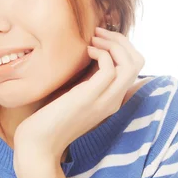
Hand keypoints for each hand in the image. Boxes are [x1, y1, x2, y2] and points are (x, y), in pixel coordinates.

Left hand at [13, 26, 144, 166]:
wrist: (39, 143)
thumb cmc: (52, 119)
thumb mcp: (76, 96)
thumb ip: (88, 81)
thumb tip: (91, 56)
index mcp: (112, 100)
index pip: (134, 68)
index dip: (122, 47)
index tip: (101, 39)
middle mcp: (114, 101)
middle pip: (137, 63)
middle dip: (121, 41)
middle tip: (98, 34)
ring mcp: (104, 101)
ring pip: (130, 65)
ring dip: (113, 43)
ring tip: (93, 39)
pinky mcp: (89, 98)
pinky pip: (110, 69)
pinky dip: (101, 53)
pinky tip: (86, 51)